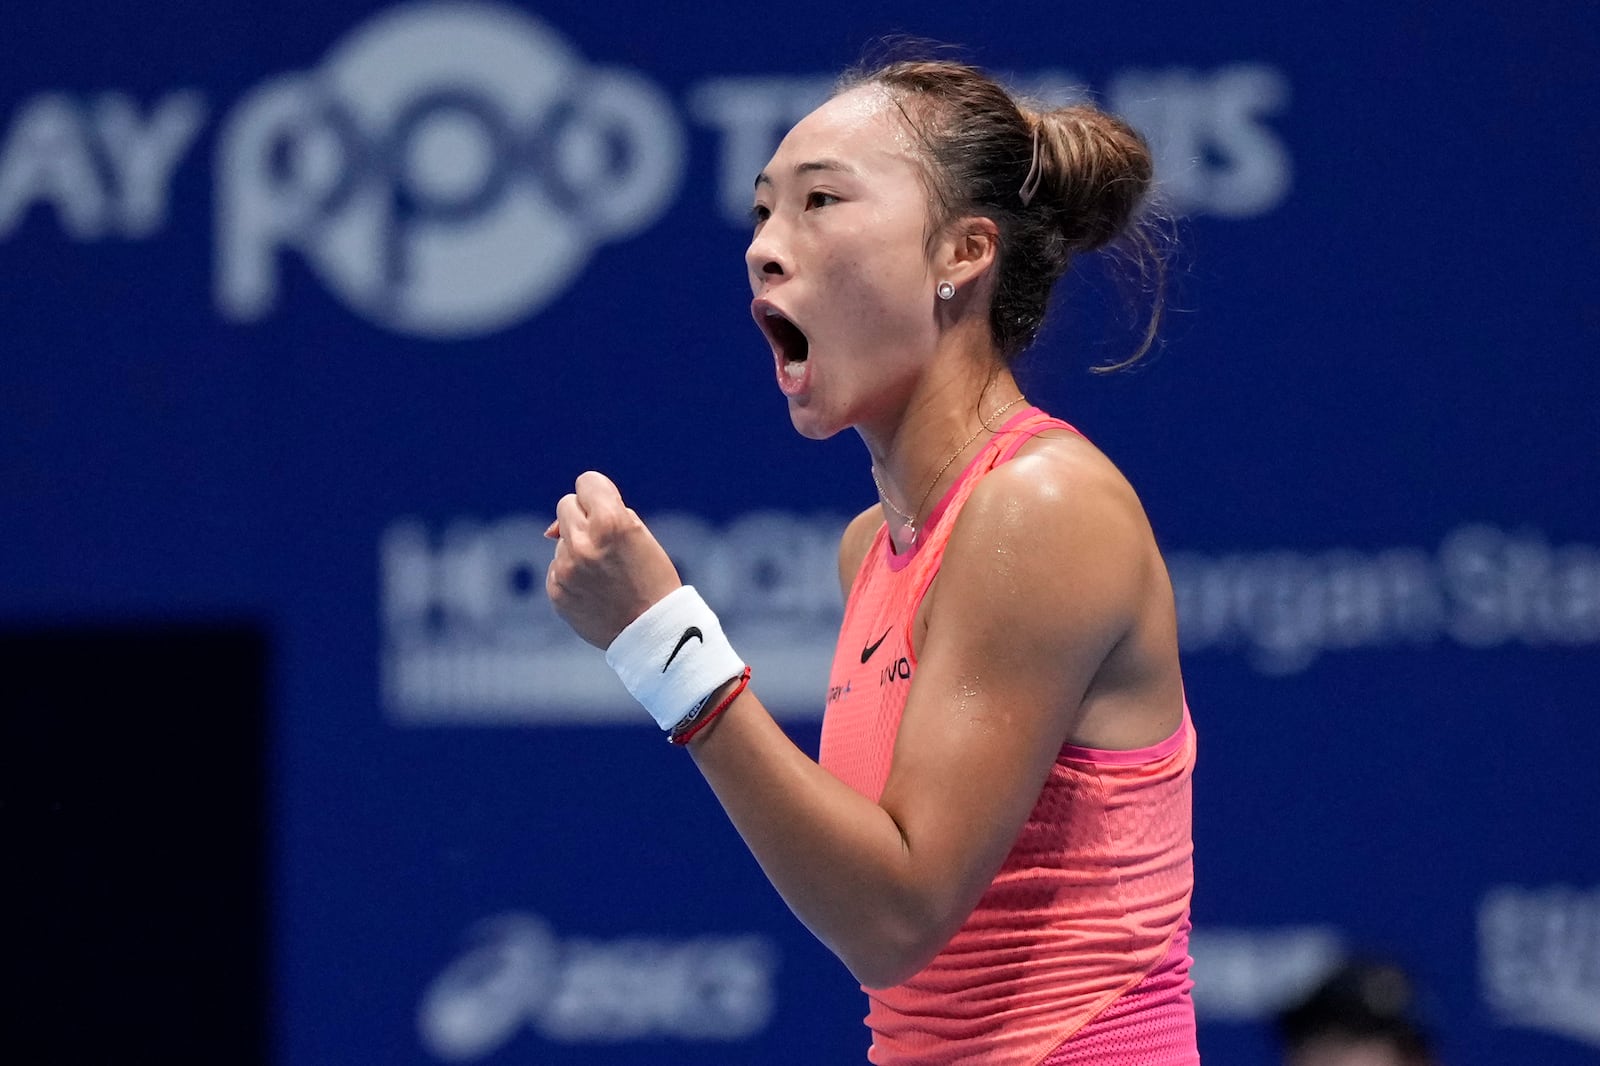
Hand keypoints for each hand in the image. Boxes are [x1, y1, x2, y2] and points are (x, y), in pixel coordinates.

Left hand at [544, 471, 682, 648]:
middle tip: (606, 541)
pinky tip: (594, 590)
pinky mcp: (557, 592)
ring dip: (578, 548)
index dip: (599, 495)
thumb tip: (551, 529)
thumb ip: (604, 515)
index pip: (586, 482)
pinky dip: (572, 574)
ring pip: (561, 540)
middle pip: (566, 506)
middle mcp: (584, 543)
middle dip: (584, 518)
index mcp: (611, 523)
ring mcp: (567, 569)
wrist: (653, 632)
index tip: (609, 510)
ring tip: (605, 573)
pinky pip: (556, 568)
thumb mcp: (640, 535)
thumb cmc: (653, 580)